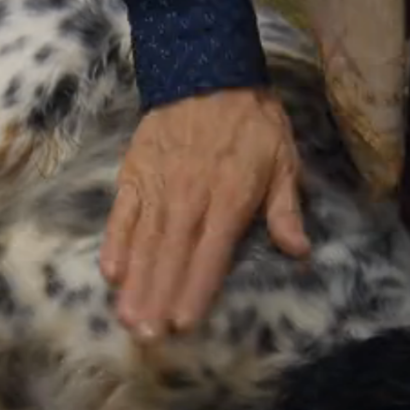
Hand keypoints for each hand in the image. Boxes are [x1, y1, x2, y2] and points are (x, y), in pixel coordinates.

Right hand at [99, 87, 309, 341]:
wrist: (207, 71)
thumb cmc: (252, 122)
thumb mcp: (284, 160)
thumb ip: (286, 208)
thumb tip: (299, 250)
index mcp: (229, 197)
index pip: (210, 253)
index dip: (196, 289)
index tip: (184, 323)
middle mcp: (189, 196)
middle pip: (171, 256)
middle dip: (158, 298)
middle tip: (146, 337)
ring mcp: (157, 187)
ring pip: (144, 242)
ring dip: (135, 283)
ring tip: (127, 318)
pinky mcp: (134, 175)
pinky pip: (122, 215)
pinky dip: (115, 244)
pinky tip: (111, 274)